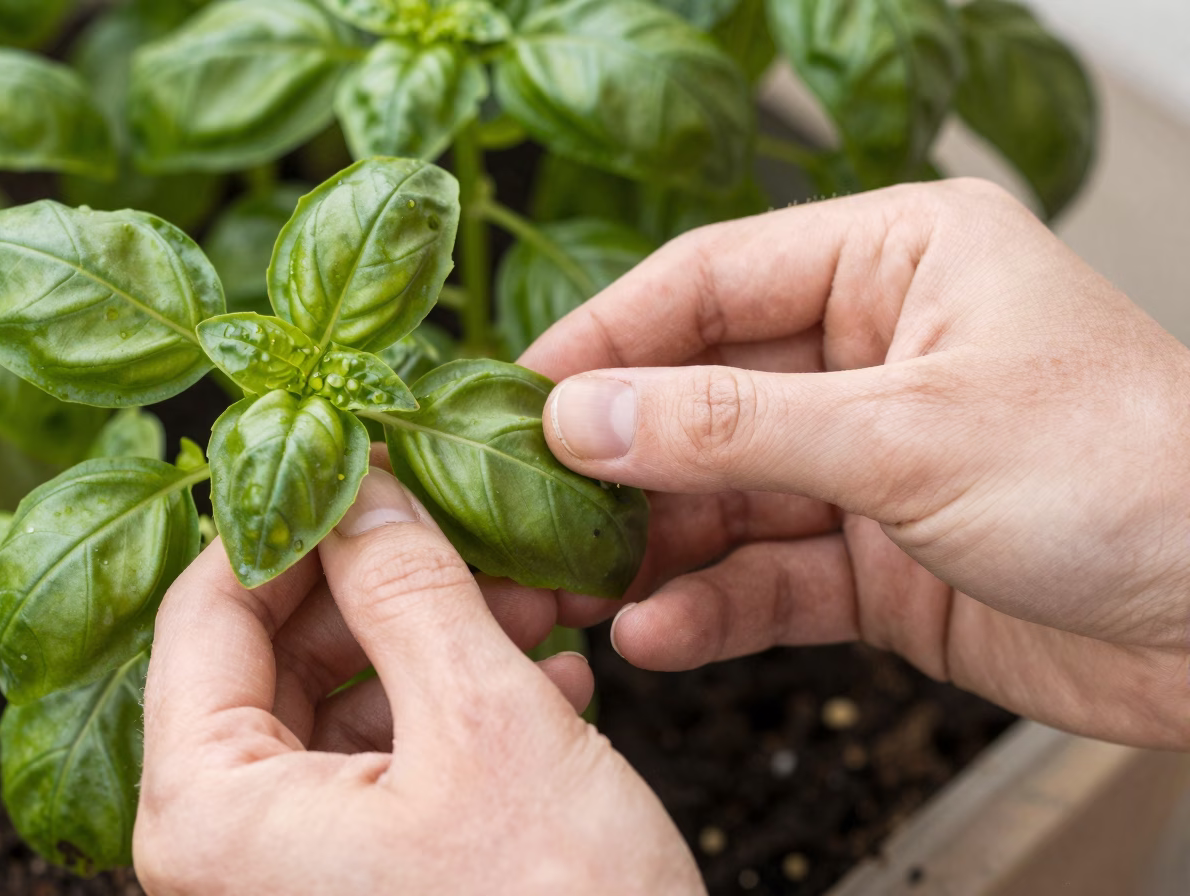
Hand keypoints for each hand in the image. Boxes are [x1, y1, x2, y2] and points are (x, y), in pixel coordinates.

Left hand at [134, 468, 702, 894]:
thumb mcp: (483, 726)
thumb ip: (408, 587)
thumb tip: (357, 483)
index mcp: (206, 811)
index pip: (207, 605)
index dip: (289, 513)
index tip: (363, 454)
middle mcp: (221, 851)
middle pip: (275, 654)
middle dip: (384, 579)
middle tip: (471, 519)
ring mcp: (286, 876)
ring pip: (341, 706)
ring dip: (434, 640)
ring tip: (534, 596)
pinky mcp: (354, 890)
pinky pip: (380, 770)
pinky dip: (454, 716)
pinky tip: (544, 683)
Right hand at [520, 179, 1189, 750]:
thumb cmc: (1141, 478)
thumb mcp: (909, 435)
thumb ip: (731, 428)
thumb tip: (585, 413)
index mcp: (894, 263)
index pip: (707, 281)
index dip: (604, 339)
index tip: (519, 394)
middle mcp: (872, 353)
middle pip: (698, 397)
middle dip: (615, 463)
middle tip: (526, 508)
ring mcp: (869, 462)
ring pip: (721, 497)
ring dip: (649, 547)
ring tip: (574, 585)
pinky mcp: (875, 560)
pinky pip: (765, 577)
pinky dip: (710, 607)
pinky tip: (660, 631)